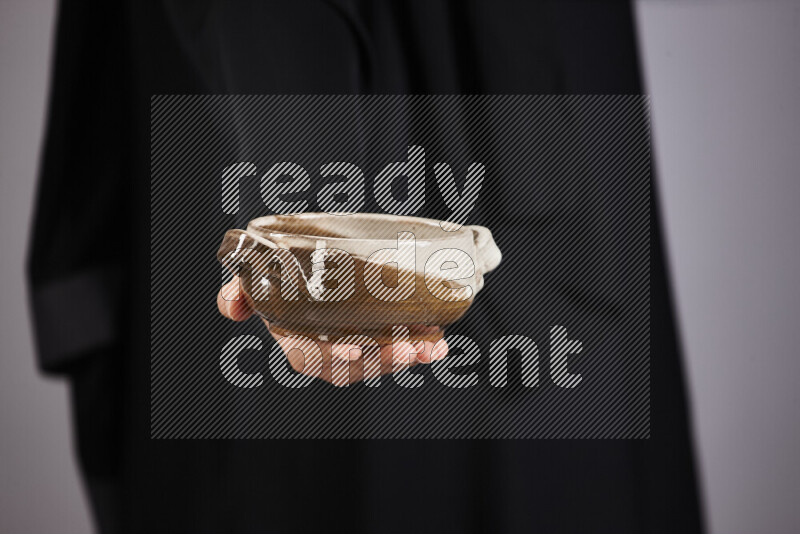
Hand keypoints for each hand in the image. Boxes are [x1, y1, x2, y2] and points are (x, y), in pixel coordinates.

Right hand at [217, 277, 448, 385]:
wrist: (308, 263)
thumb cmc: (281, 274)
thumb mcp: (257, 277)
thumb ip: (241, 290)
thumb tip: (232, 306)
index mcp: (296, 337)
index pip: (309, 355)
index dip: (331, 355)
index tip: (354, 348)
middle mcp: (326, 349)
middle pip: (353, 366)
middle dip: (381, 361)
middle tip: (407, 347)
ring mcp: (355, 347)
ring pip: (380, 362)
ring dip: (407, 357)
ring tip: (430, 346)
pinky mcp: (379, 339)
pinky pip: (399, 351)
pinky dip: (422, 348)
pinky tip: (438, 342)